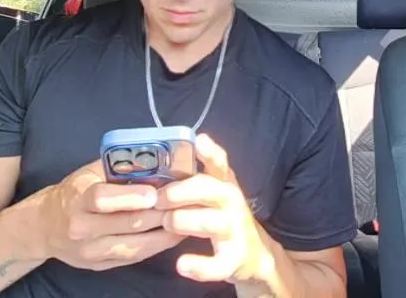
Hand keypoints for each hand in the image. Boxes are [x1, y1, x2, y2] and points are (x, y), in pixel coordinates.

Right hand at [34, 159, 186, 270]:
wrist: (45, 227)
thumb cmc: (73, 193)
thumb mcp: (87, 173)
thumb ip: (116, 166)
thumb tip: (153, 157)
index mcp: (77, 199)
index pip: (102, 198)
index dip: (130, 196)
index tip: (155, 193)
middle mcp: (81, 228)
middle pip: (126, 224)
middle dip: (160, 214)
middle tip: (186, 204)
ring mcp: (91, 251)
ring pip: (135, 246)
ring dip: (164, 233)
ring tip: (188, 220)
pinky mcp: (100, 265)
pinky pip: (134, 258)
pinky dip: (156, 246)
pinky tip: (173, 235)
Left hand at [156, 134, 270, 283]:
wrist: (252, 254)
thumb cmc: (221, 216)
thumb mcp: (212, 191)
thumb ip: (190, 177)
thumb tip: (153, 165)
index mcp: (223, 183)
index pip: (219, 162)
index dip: (209, 152)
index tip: (198, 141)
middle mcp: (231, 202)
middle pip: (209, 189)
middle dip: (179, 192)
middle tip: (158, 199)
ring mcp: (235, 230)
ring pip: (210, 222)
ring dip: (183, 222)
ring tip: (166, 224)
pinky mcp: (234, 259)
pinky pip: (217, 264)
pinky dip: (199, 266)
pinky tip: (182, 264)